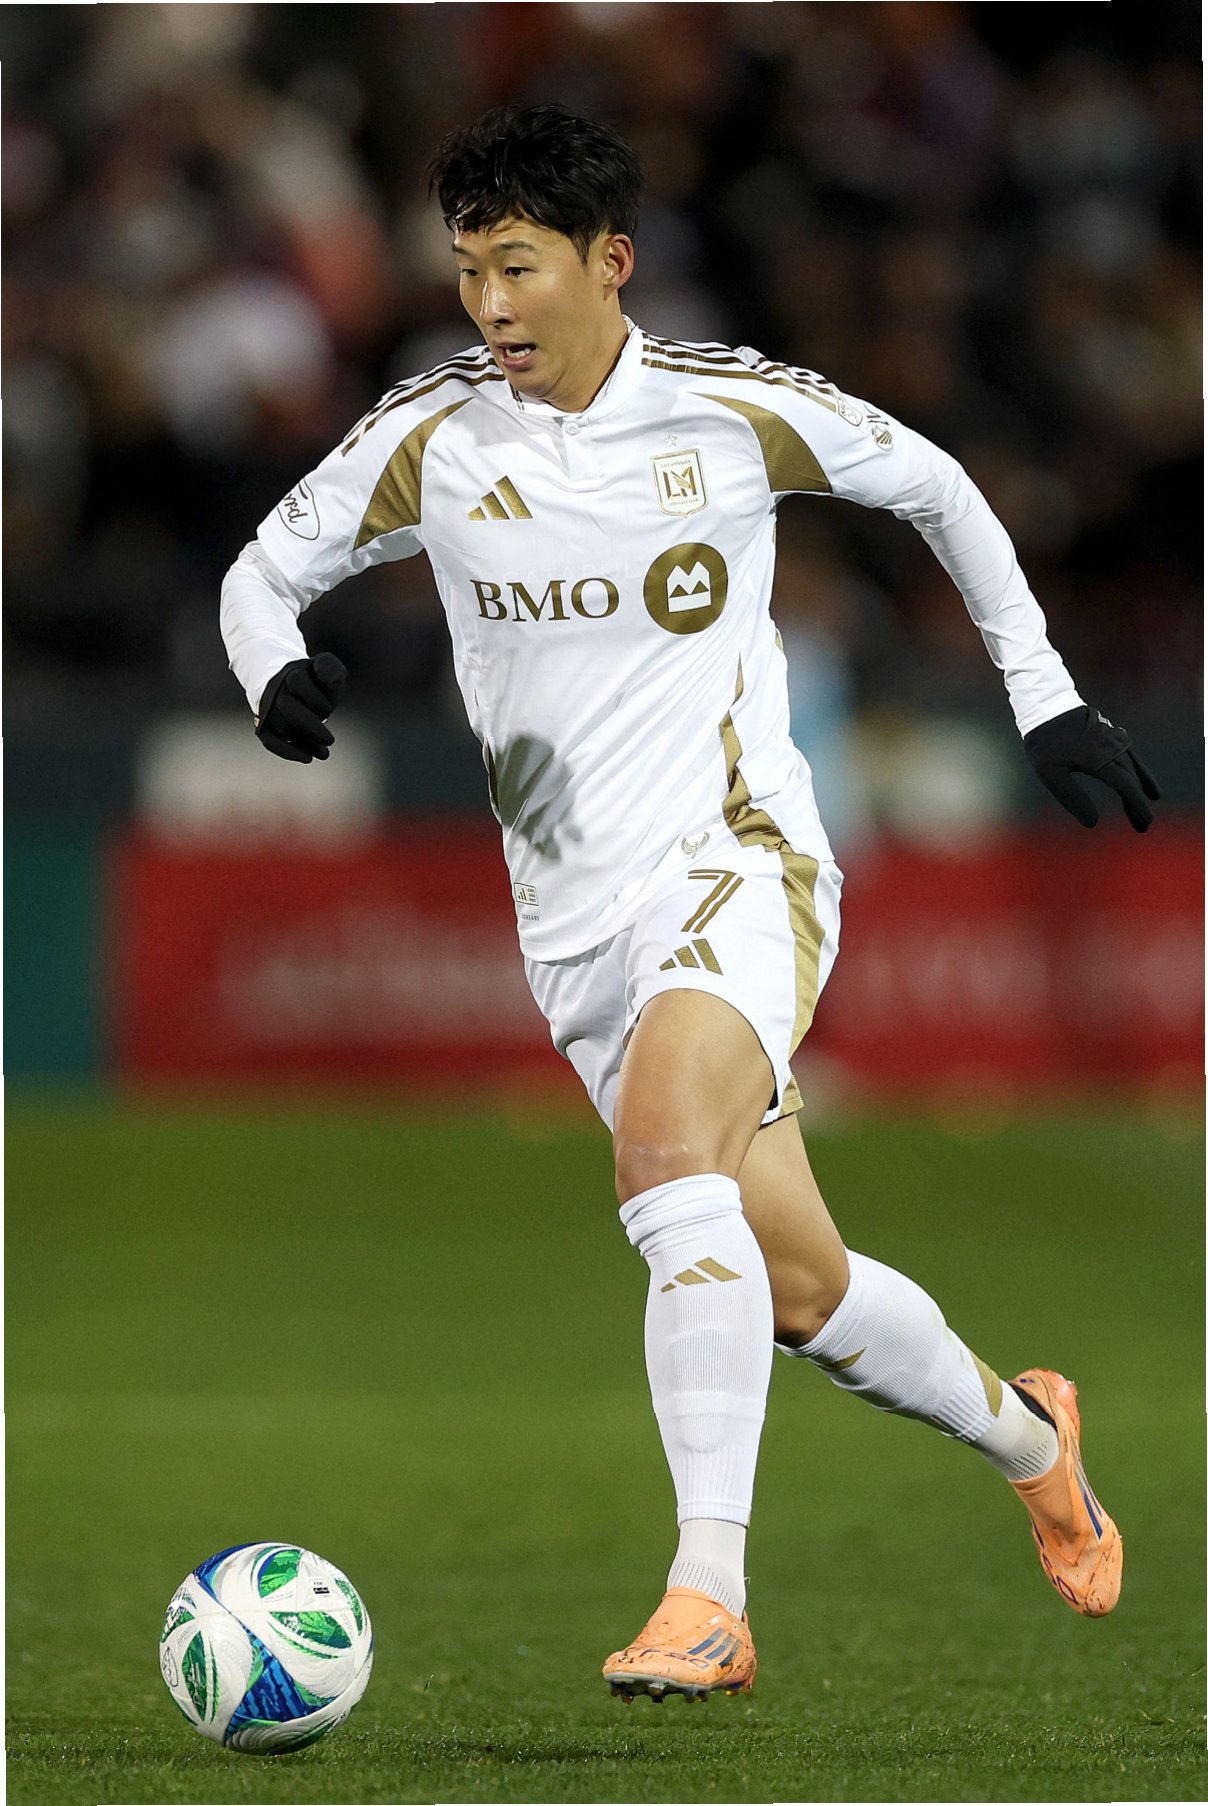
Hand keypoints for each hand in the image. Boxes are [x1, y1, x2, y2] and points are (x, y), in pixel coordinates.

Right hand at [254, 653, 346, 762]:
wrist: (296, 691)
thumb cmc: (317, 682)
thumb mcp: (328, 670)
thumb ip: (331, 668)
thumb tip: (325, 675)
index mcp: (292, 673)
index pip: (298, 684)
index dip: (316, 700)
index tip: (328, 710)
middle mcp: (276, 690)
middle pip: (289, 709)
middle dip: (312, 727)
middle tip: (330, 740)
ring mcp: (268, 709)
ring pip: (284, 728)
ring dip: (306, 743)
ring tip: (324, 752)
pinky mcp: (265, 727)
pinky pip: (271, 742)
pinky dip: (288, 752)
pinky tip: (307, 758)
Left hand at [1024, 703, 1159, 831]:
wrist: (1045, 705)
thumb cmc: (1044, 741)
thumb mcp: (1051, 774)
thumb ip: (1072, 798)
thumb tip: (1092, 823)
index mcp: (1099, 759)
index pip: (1126, 787)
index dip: (1137, 806)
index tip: (1145, 823)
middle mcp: (1111, 748)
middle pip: (1131, 779)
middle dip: (1137, 803)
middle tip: (1142, 825)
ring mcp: (1112, 738)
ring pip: (1132, 765)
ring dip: (1141, 784)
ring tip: (1153, 799)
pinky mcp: (1108, 733)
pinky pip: (1128, 752)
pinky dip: (1136, 765)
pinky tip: (1139, 774)